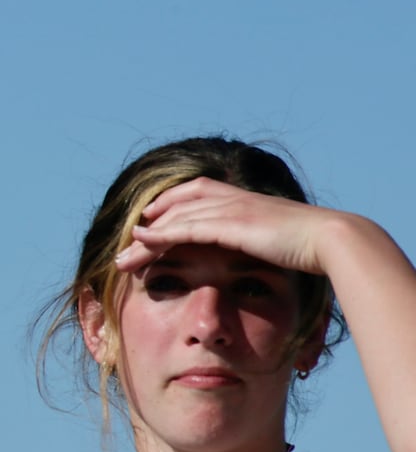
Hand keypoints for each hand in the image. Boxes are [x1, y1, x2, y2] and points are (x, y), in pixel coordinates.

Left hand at [114, 177, 334, 276]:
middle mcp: (229, 198)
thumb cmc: (308, 244)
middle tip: (125, 244)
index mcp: (240, 198)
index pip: (192, 193)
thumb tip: (253, 249)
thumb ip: (256, 239)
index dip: (167, 206)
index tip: (147, 221)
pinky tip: (143, 244)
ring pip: (174, 221)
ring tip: (122, 258)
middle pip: (175, 207)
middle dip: (146, 225)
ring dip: (144, 240)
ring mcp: (228, 209)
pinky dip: (161, 236)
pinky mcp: (229, 225)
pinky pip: (185, 229)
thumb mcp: (275, 238)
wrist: (328, 240)